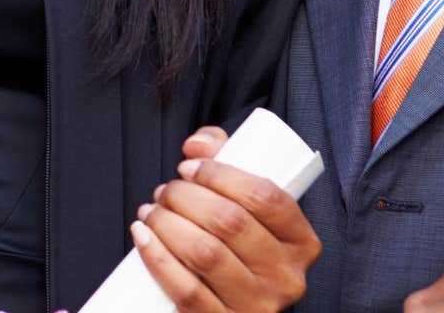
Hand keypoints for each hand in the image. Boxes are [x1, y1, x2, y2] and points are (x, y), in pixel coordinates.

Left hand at [129, 126, 320, 311]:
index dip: (221, 174)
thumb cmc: (238, 245)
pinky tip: (142, 236)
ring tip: (152, 211)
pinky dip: (157, 259)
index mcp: (302, 243)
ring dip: (167, 223)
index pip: (266, 197)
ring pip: (205, 254)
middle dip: (185, 196)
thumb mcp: (246, 204)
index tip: (189, 166)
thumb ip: (225, 157)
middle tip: (165, 191)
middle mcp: (286, 277)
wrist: (231, 303)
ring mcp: (257, 305)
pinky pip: (187, 291)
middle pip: (230, 222)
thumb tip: (197, 145)